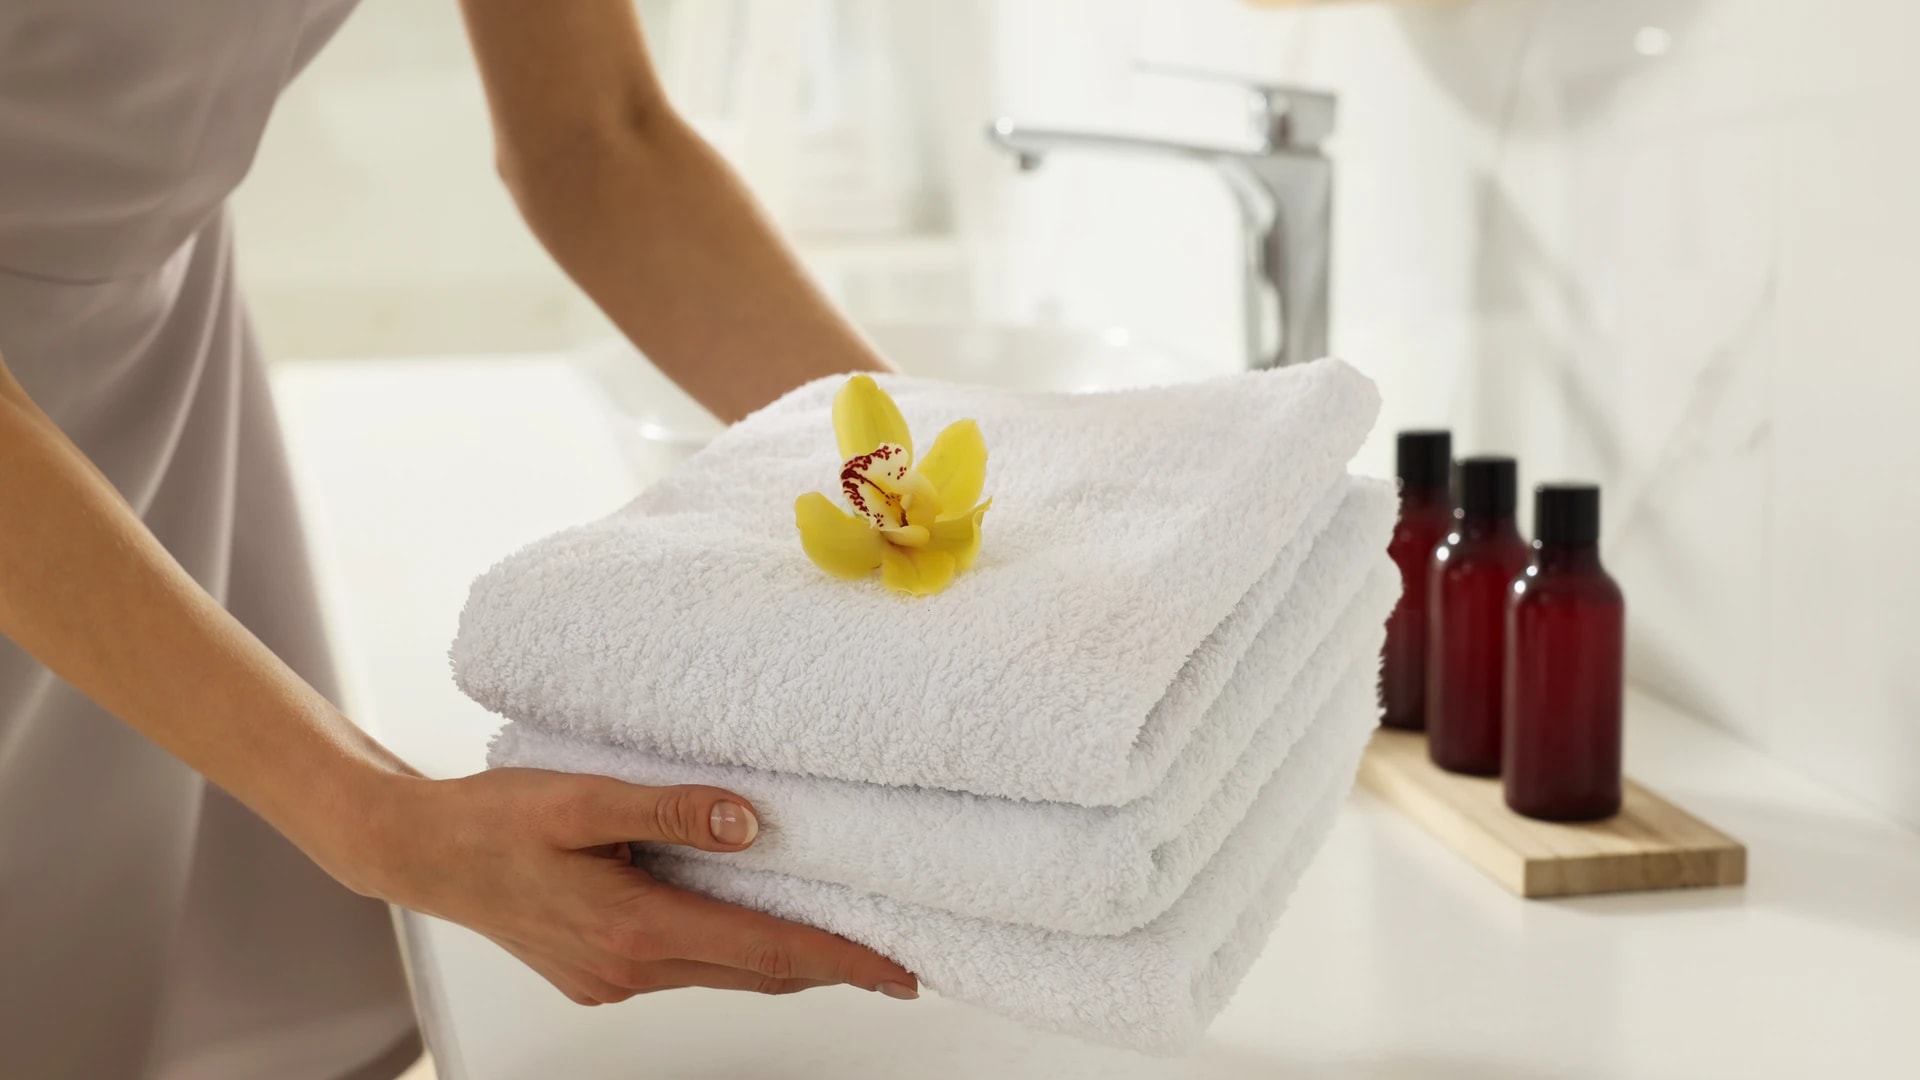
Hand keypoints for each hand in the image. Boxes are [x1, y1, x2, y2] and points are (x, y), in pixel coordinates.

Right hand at [332, 768, 919, 1004]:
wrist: (420, 853)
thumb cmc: (494, 819)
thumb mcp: (583, 797)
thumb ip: (671, 808)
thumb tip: (753, 823)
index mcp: (634, 927)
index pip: (766, 951)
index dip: (842, 960)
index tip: (901, 969)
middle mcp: (629, 968)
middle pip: (756, 974)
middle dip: (830, 967)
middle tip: (899, 963)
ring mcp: (611, 981)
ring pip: (723, 974)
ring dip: (782, 961)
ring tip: (843, 939)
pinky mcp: (598, 975)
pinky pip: (686, 968)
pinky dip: (730, 953)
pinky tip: (750, 925)